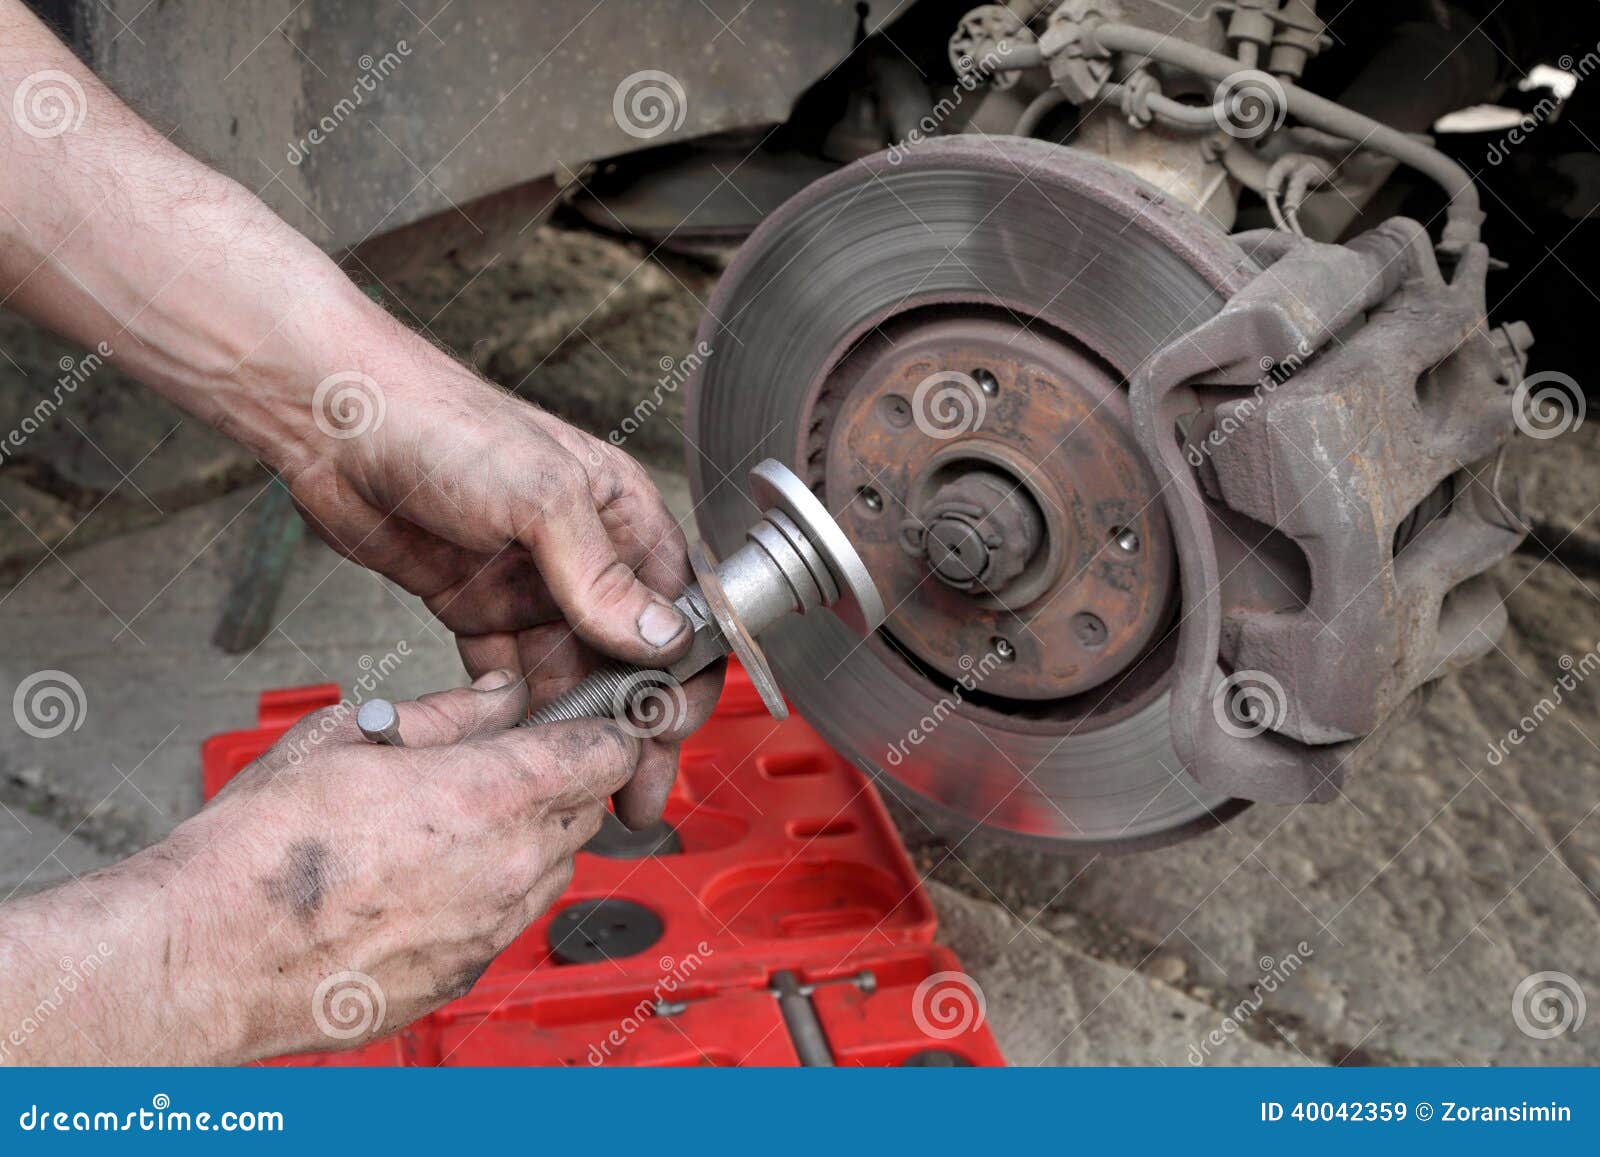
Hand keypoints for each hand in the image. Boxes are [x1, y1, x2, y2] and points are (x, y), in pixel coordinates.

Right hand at [172, 671, 635, 1060]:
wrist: (208, 956)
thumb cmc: (262, 850)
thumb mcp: (350, 736)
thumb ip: (448, 713)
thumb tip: (500, 694)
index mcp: (489, 796)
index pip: (604, 755)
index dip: (599, 730)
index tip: (582, 721)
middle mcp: (507, 868)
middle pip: (584, 812)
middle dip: (558, 782)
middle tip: (500, 766)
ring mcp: (490, 929)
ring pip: (553, 869)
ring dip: (528, 840)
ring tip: (450, 824)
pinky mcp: (465, 973)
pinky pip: (510, 920)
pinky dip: (492, 894)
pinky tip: (429, 879)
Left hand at [280, 330, 721, 826]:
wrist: (335, 419)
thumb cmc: (445, 426)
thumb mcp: (538, 496)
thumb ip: (600, 575)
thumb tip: (662, 640)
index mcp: (623, 518)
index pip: (681, 612)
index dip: (682, 678)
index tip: (669, 735)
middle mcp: (586, 557)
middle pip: (630, 659)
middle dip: (636, 728)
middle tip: (634, 795)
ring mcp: (530, 586)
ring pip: (571, 676)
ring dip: (578, 732)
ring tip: (579, 791)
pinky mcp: (477, 607)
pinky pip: (510, 676)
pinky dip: (518, 716)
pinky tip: (520, 753)